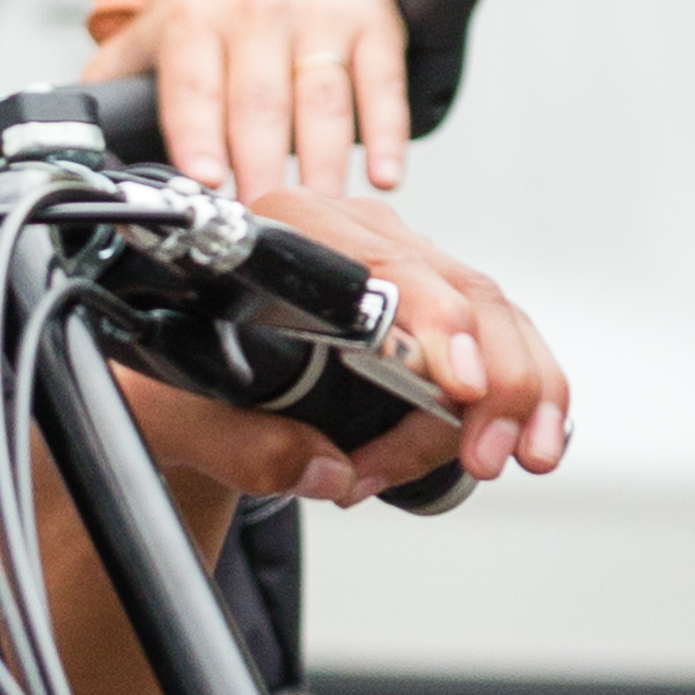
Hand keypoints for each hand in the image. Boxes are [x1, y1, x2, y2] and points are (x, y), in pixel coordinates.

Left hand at [88, 0, 408, 212]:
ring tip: (322, 212)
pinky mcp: (371, 20)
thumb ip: (113, 82)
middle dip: (262, 167)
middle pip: (260, 102)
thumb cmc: (206, 1)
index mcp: (195, 20)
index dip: (198, 136)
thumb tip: (75, 138)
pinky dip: (387, 132)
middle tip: (266, 218)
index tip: (208, 181)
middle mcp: (257, 12)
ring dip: (324, 163)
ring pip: (322, 98)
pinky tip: (385, 174)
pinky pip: (382, 82)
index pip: (193, 87)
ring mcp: (319, 15)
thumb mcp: (149, 28)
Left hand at [114, 166, 570, 507]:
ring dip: (518, 393)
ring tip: (515, 457)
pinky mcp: (430, 314)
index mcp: (287, 228)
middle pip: (456, 290)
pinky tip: (533, 439)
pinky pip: (498, 346)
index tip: (457, 381)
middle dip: (488, 378)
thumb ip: (228, 441)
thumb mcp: (163, 413)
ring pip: (491, 319)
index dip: (432, 319)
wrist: (169, 388)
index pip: (381, 262)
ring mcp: (403, 269)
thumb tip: (322, 467)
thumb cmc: (161, 378)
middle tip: (484, 451)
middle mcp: (357, 236)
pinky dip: (526, 394)